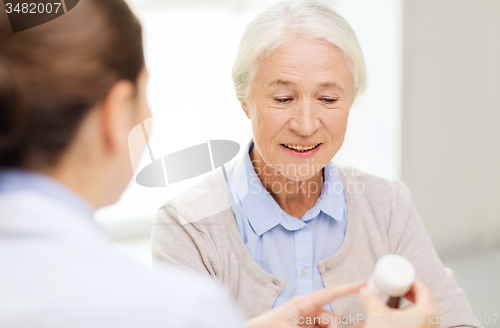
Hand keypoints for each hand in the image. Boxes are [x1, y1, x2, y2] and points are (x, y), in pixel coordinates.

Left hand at [246, 279, 366, 327]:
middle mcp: (307, 309)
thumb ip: (318, 323)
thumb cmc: (268, 327)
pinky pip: (321, 326)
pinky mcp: (306, 326)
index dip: (350, 287)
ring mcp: (307, 319)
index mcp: (303, 303)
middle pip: (332, 318)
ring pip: (328, 324)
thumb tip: (335, 322)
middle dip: (333, 326)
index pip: (331, 293)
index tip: (366, 282)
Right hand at [358, 279, 439, 327]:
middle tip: (397, 288)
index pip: (422, 288)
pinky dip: (412, 317)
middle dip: (409, 292)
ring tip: (396, 302)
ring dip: (411, 305)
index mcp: (428, 312)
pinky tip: (399, 318)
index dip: (409, 280)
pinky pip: (421, 323)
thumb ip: (370, 299)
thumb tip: (364, 290)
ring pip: (423, 313)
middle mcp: (434, 323)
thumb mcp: (377, 315)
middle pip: (424, 300)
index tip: (400, 278)